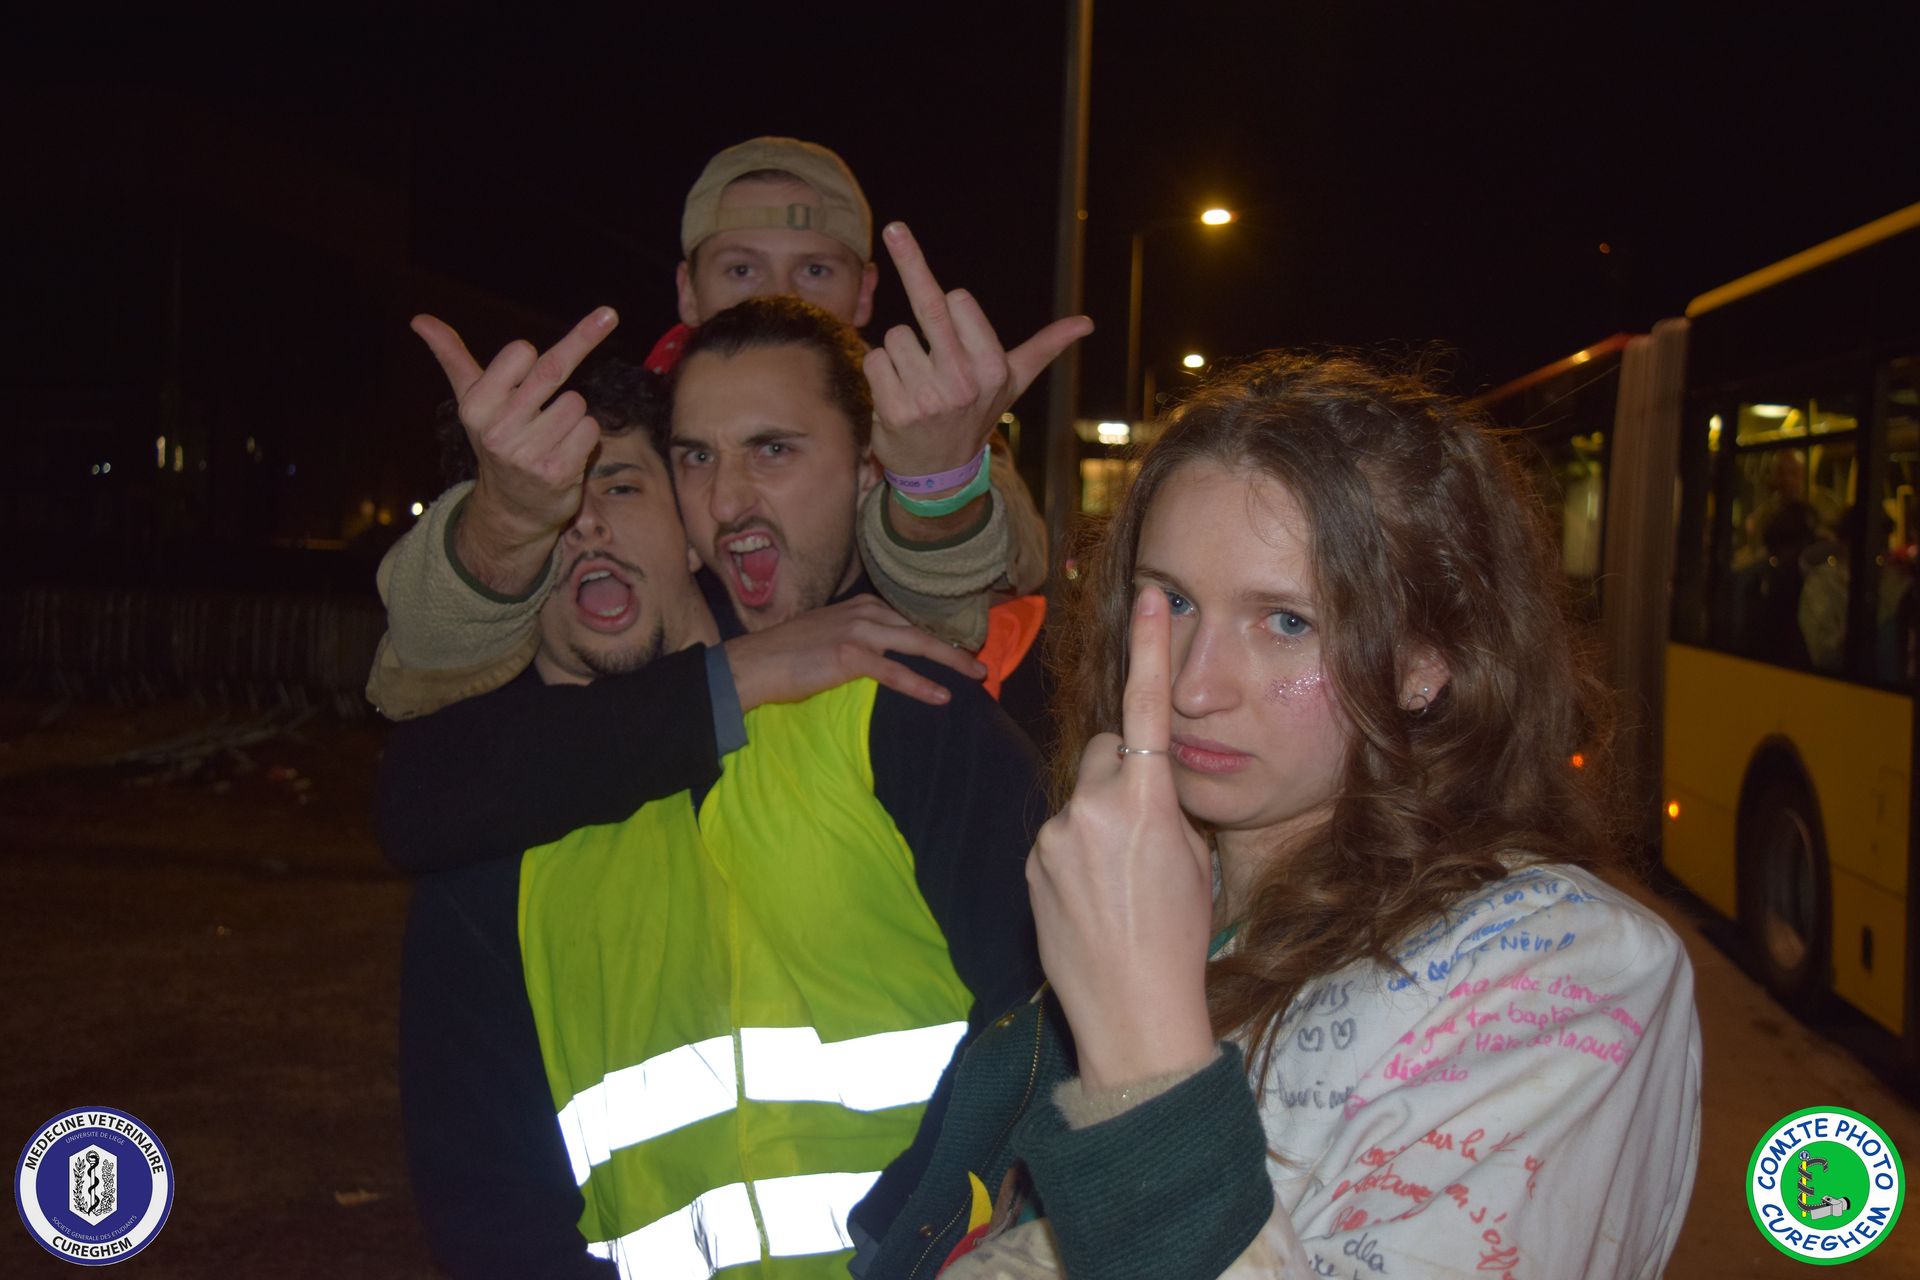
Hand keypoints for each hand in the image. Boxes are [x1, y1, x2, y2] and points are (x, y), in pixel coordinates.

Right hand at [412, 308, 617, 591]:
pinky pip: (590, 430)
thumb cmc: (497, 439)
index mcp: (476, 406)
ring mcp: (527, 454)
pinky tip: (565, 453)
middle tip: (605, 317)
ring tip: (551, 435)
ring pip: (576, 403)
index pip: (520, 351)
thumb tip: (418, 319)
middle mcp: (498, 430)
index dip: (531, 358)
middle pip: (553, 370)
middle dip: (580, 346)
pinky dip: (585, 437)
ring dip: (573, 415)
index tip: (528, 365)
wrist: (513, 509)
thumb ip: (451, 356)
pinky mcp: (557, 472)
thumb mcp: (471, 399)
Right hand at [723, 594, 987, 709]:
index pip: (908, 618)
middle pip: (920, 628)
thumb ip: (857, 637)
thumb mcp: (828, 634)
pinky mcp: (850, 655)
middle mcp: (864, 611)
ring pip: (917, 644)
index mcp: (860, 605)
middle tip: (980, 663)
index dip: (937, 634)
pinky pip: (896, 672)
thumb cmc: (786, 655)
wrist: (753, 664)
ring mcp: (858, 631)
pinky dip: (922, 684)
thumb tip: (881, 655)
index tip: (960, 648)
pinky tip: (943, 696)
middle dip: (953, 646)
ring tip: (976, 675)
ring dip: (951, 661)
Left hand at [863, 222, 1091, 483]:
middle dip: (909, 257)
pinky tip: (897, 394)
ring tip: (917, 383)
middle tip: (895, 227)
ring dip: (900, 353)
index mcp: (993, 367)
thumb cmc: (975, 413)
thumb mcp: (1014, 382)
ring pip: (896, 335)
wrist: (941, 472)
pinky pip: (875, 359)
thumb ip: (1045, 347)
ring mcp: (928, 398)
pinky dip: (880, 372)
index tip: (953, 319)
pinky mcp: (894, 410)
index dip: (952, 309)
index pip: (959, 300)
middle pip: (929, 305)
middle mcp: (963, 382)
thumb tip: (1086, 323)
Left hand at [1026, 587, 1217, 1089]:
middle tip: (1146, 832)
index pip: (1145, 709)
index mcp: (1146, 803)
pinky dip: (1076, 851)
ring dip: (1098, 818)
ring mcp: (1054, 836)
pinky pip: (1058, 833)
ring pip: (1079, 795)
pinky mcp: (1031, 863)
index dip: (1150, 649)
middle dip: (1122, 772)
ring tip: (1120, 880)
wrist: (1134, 1013)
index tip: (1148, 596)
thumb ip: (1165, 806)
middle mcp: (1091, 808)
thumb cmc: (1180, 940)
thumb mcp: (1193, 860)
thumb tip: (1146, 783)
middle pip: (1104, 751)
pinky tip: (1095, 897)